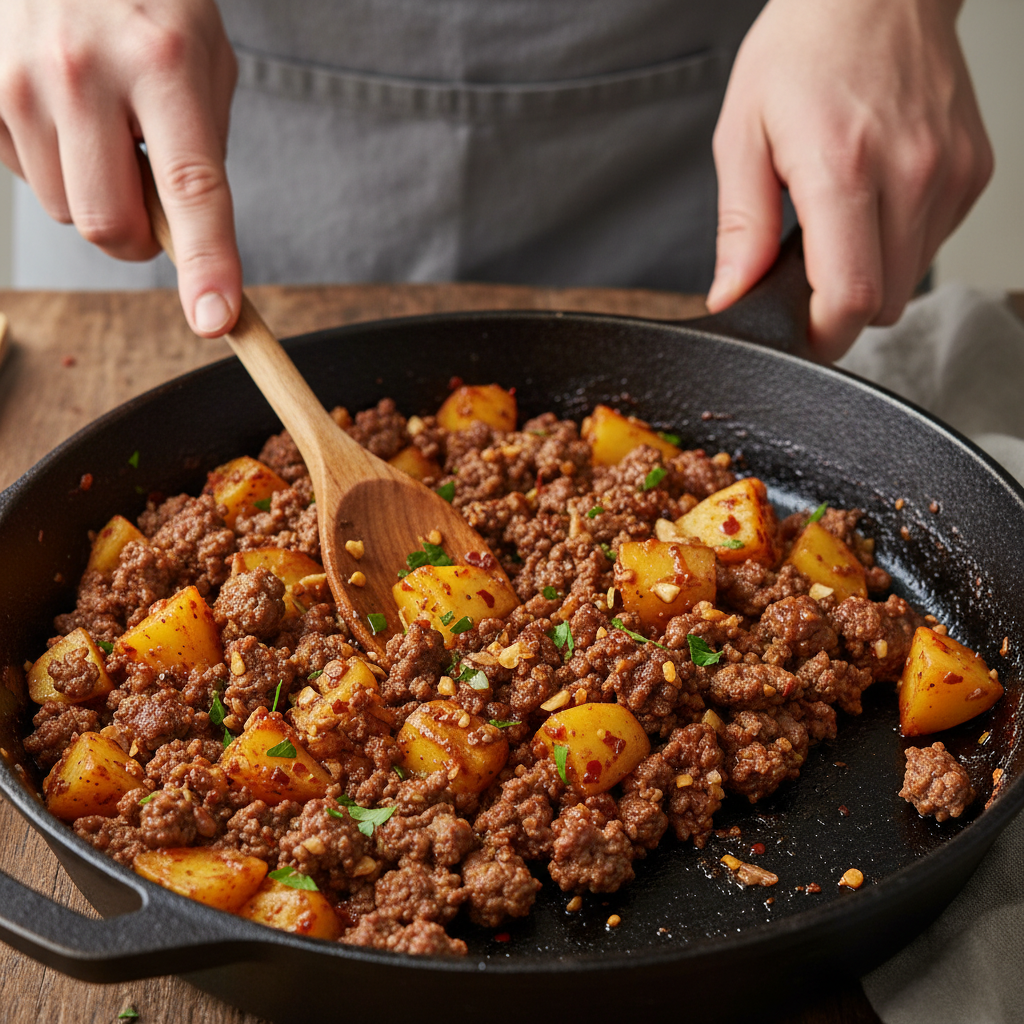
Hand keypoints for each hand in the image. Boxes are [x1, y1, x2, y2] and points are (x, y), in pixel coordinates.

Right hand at [0, 0, 240, 335]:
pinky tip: (61, 113)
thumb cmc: (148, 1)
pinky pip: (23, 175)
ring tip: (100, 128)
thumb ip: (203, 147)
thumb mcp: (203, 58)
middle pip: (108, 224)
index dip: (205, 263)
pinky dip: (51, 165)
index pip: (191, 189)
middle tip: (150, 206)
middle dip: (138, 241)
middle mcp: (83, 72)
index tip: (215, 319)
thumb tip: (186, 234)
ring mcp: (17, 78)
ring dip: (93, 194)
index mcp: (162, 64)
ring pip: (65, 209)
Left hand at [707, 0, 992, 361]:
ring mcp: (950, 172)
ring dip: (871, 274)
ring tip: (842, 218)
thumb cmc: (801, 52)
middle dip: (841, 308)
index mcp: (842, 168)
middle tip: (809, 271)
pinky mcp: (974, 170)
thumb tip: (731, 295)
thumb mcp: (742, 135)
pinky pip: (932, 245)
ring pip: (909, 279)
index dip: (822, 336)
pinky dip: (899, 242)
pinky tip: (875, 199)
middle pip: (882, 303)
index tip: (800, 336)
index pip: (850, 297)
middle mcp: (910, 173)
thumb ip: (741, 227)